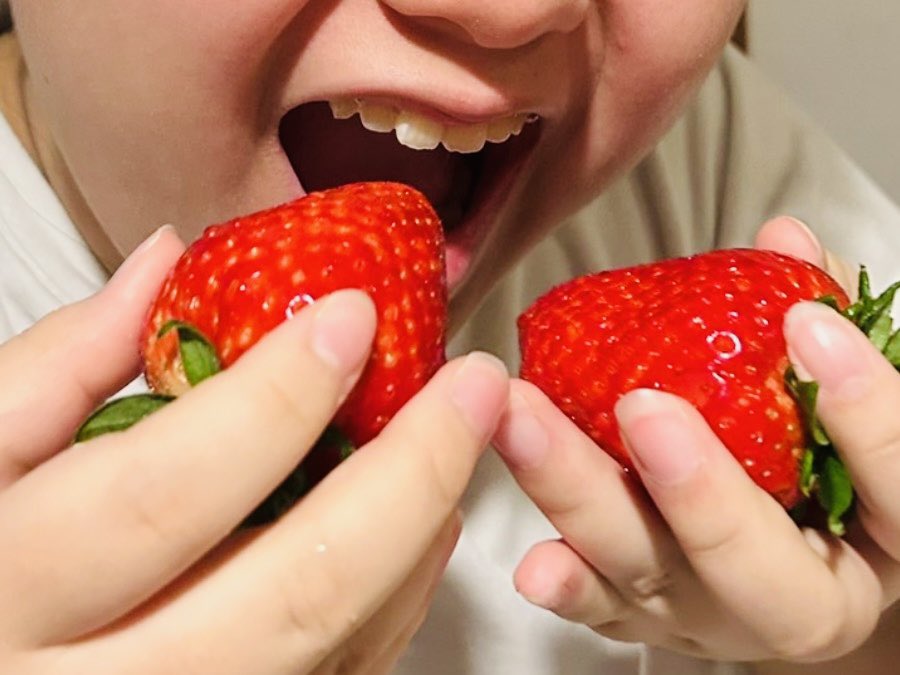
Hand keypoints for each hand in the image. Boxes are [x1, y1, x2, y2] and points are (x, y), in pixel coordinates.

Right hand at [0, 227, 508, 673]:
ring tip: (457, 438)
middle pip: (297, 592)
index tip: (349, 316)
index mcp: (13, 597)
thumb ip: (61, 364)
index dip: (273, 398)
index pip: (165, 492)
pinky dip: (400, 595)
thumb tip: (162, 262)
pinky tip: (419, 522)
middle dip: (409, 474)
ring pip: (341, 645)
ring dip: (422, 532)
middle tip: (470, 385)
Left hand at [492, 216, 899, 664]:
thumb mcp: (844, 404)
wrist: (788, 556)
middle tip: (646, 409)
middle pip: (756, 570)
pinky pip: (603, 609)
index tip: (810, 325)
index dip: (869, 415)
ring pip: (649, 572)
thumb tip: (784, 240)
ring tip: (524, 423)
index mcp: (877, 542)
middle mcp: (795, 600)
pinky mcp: (642, 614)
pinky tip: (533, 561)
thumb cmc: (825, 468)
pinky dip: (568, 582)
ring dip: (582, 498)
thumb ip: (822, 329)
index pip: (898, 492)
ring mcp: (709, 613)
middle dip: (700, 493)